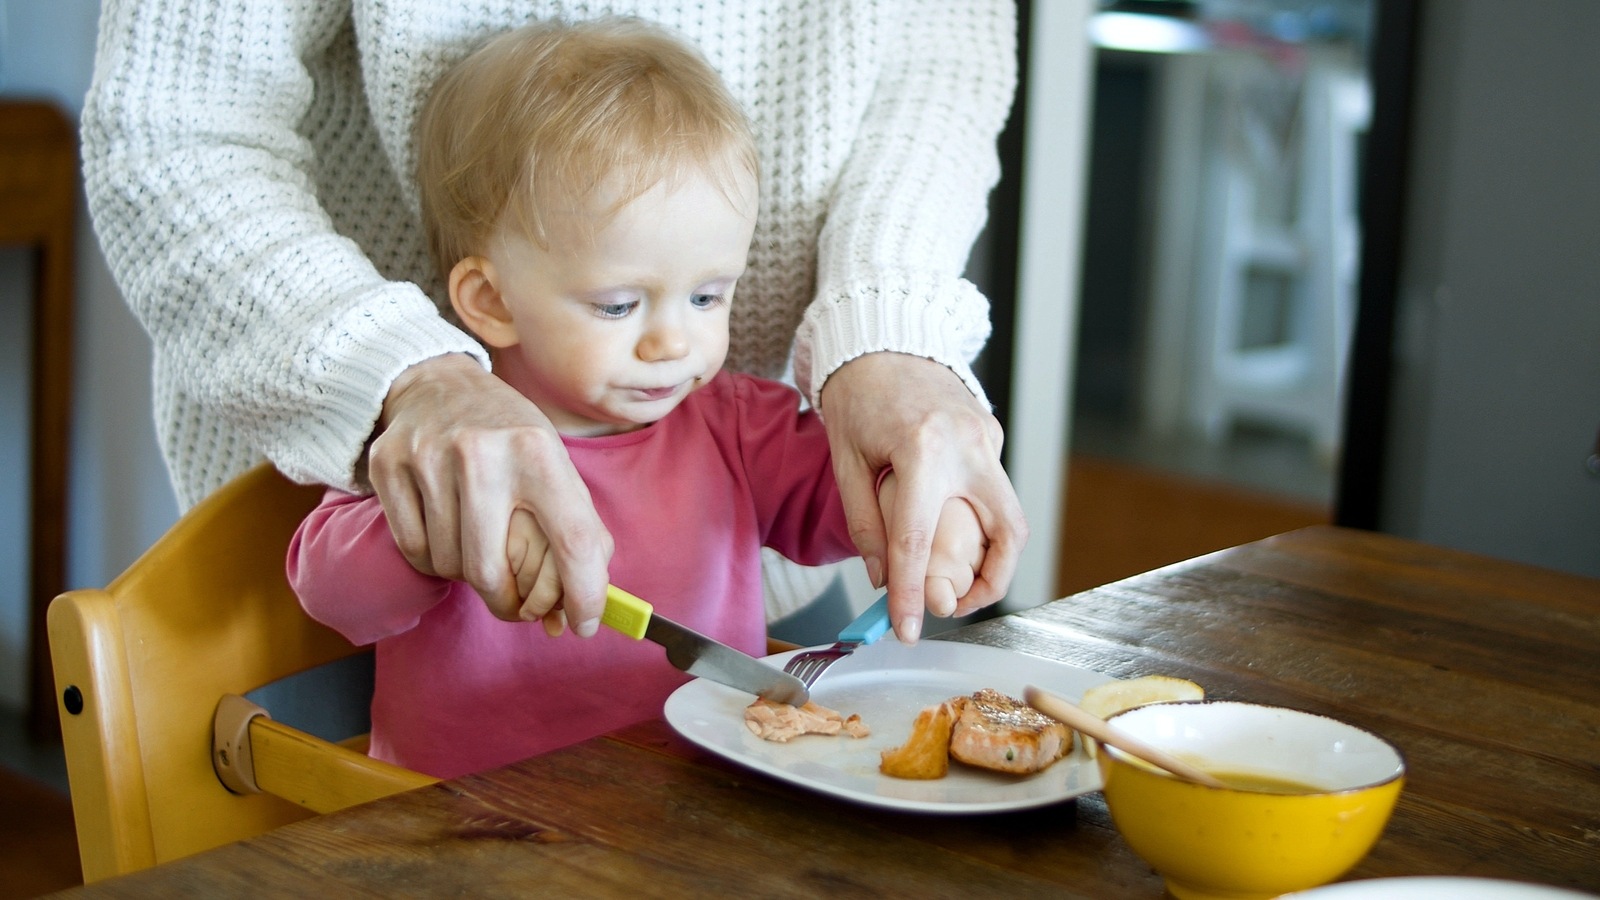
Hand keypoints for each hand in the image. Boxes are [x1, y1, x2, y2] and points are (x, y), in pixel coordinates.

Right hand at [368, 354, 611, 634]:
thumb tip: (581, 609)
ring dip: (467, 575)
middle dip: (507, 604)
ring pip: (448, 565)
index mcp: (538, 451)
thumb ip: (578, 530)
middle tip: (517, 606)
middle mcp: (482, 453)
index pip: (572, 539)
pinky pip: (413, 550)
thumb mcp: (555, 464)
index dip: (583, 594)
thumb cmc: (509, 436)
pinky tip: (446, 535)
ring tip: (478, 548)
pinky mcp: (388, 465)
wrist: (437, 383)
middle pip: (490, 571)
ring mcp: (429, 457)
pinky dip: (434, 560)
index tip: (584, 625)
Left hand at [819, 352, 1026, 641]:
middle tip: (955, 607)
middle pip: (1006, 534)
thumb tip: (883, 578)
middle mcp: (968, 445)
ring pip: (1010, 516)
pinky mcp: (992, 434)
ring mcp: (988, 437)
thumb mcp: (846, 460)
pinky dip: (978, 520)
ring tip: (953, 577)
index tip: (907, 629)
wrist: (883, 336)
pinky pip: (995, 490)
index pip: (919, 542)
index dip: (912, 594)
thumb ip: (866, 522)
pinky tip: (948, 527)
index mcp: (923, 450)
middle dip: (990, 583)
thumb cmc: (857, 394)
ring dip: (991, 556)